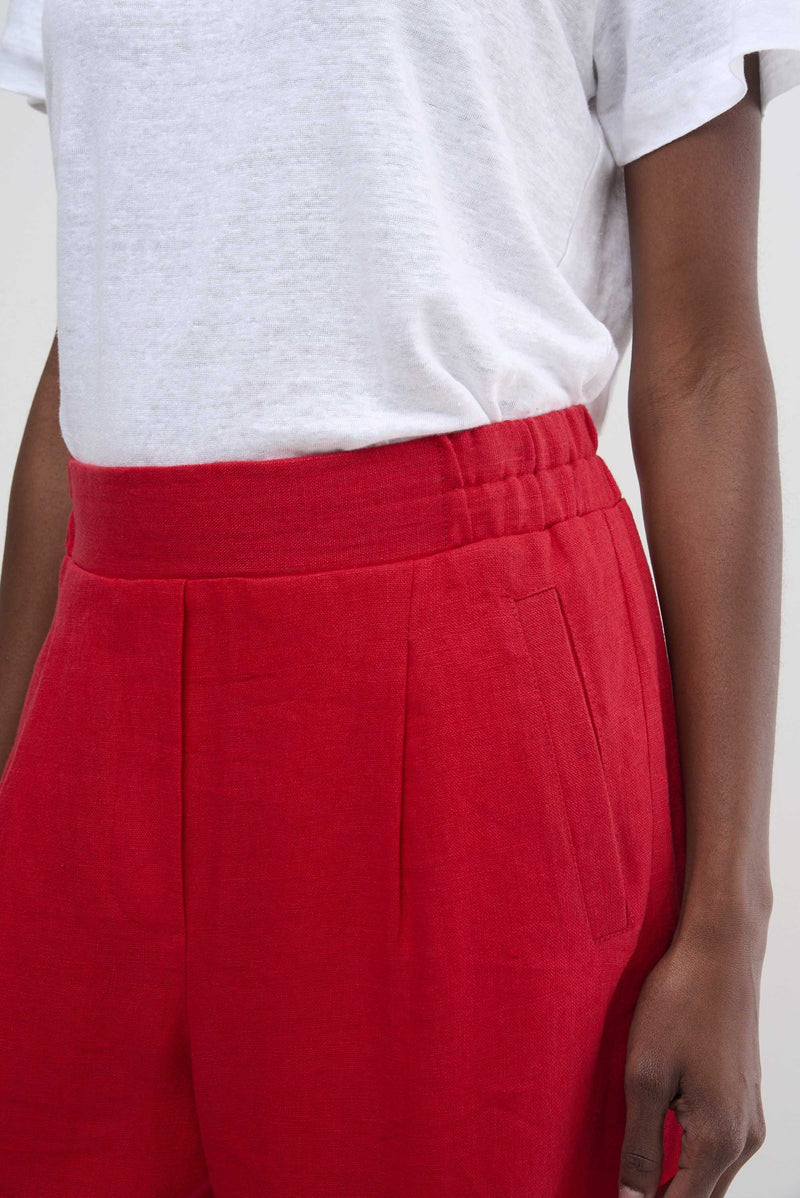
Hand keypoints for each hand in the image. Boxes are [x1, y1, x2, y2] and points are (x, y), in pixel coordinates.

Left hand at [618, 924, 766, 1197]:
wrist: (720, 952)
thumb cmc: (680, 1004)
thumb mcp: (645, 1076)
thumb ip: (640, 1146)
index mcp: (720, 1139)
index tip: (614, 1197)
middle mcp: (744, 1138)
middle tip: (620, 1189)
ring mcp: (749, 1118)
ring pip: (711, 1176)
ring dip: (675, 1182)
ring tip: (633, 1174)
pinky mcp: (743, 1099)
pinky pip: (717, 1149)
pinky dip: (688, 1159)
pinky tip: (658, 1147)